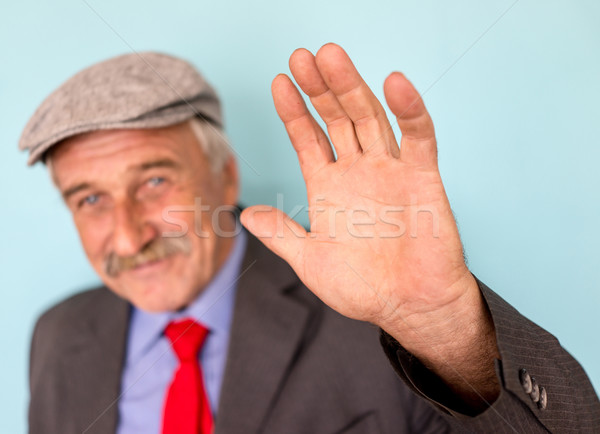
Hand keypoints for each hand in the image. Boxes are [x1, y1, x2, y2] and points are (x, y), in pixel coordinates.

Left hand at [241, 43, 498, 405]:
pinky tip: (393, 82)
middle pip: (337, 118)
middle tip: (302, 56)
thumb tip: (245, 214)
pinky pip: (418, 137)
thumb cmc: (363, 289)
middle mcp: (358, 171)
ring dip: (351, 86)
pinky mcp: (423, 178)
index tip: (279, 82)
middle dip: (319, 88)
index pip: (308, 138)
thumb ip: (281, 233)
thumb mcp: (310, 260)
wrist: (408, 310)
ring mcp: (390, 171)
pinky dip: (409, 109)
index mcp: (329, 187)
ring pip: (370, 118)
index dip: (294, 110)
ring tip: (330, 56)